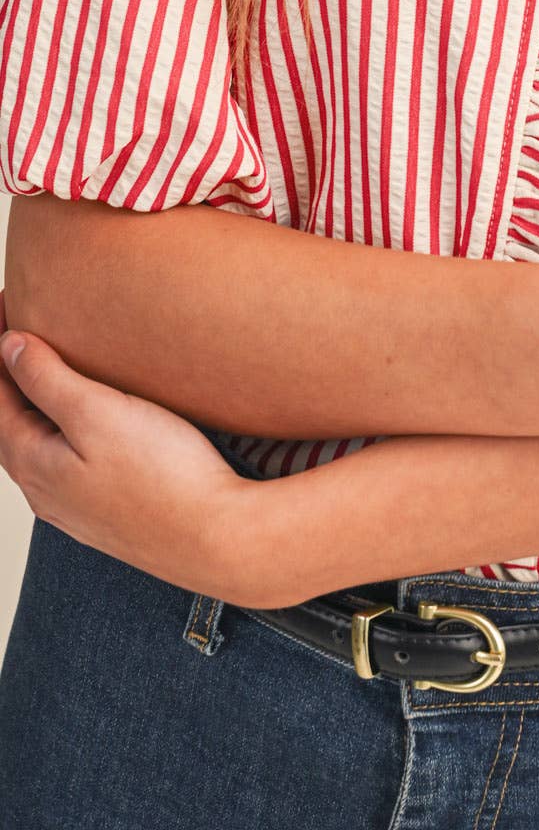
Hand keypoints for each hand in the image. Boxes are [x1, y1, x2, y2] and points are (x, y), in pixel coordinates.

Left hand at [0, 287, 258, 603]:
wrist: (216, 538)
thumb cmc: (162, 474)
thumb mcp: (99, 413)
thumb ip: (48, 379)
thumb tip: (10, 346)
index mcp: (33, 462)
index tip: (6, 302)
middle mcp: (44, 490)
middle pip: (8, 423)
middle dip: (7, 375)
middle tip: (17, 327)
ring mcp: (75, 506)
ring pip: (35, 446)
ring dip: (31, 404)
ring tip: (47, 367)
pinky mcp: (105, 513)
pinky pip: (62, 463)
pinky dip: (56, 428)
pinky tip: (83, 422)